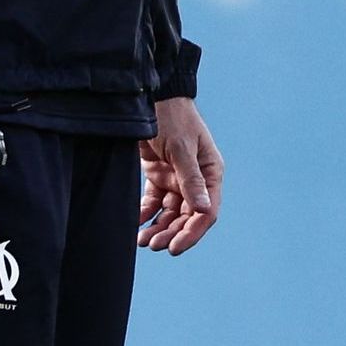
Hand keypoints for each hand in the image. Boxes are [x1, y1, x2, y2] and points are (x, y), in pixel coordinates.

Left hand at [138, 95, 222, 253]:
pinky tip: (135, 224)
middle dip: (171, 233)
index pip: (207, 212)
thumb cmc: (172, 117)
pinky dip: (145, 213)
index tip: (174, 248)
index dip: (192, 233)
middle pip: (186, 216)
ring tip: (142, 240)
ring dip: (158, 227)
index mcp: (210, 173)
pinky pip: (152, 202)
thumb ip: (190, 179)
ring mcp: (176, 178)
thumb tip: (203, 209)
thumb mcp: (182, 148)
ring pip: (169, 212)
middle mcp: (196, 180)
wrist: (150, 97)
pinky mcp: (157, 174)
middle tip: (152, 245)